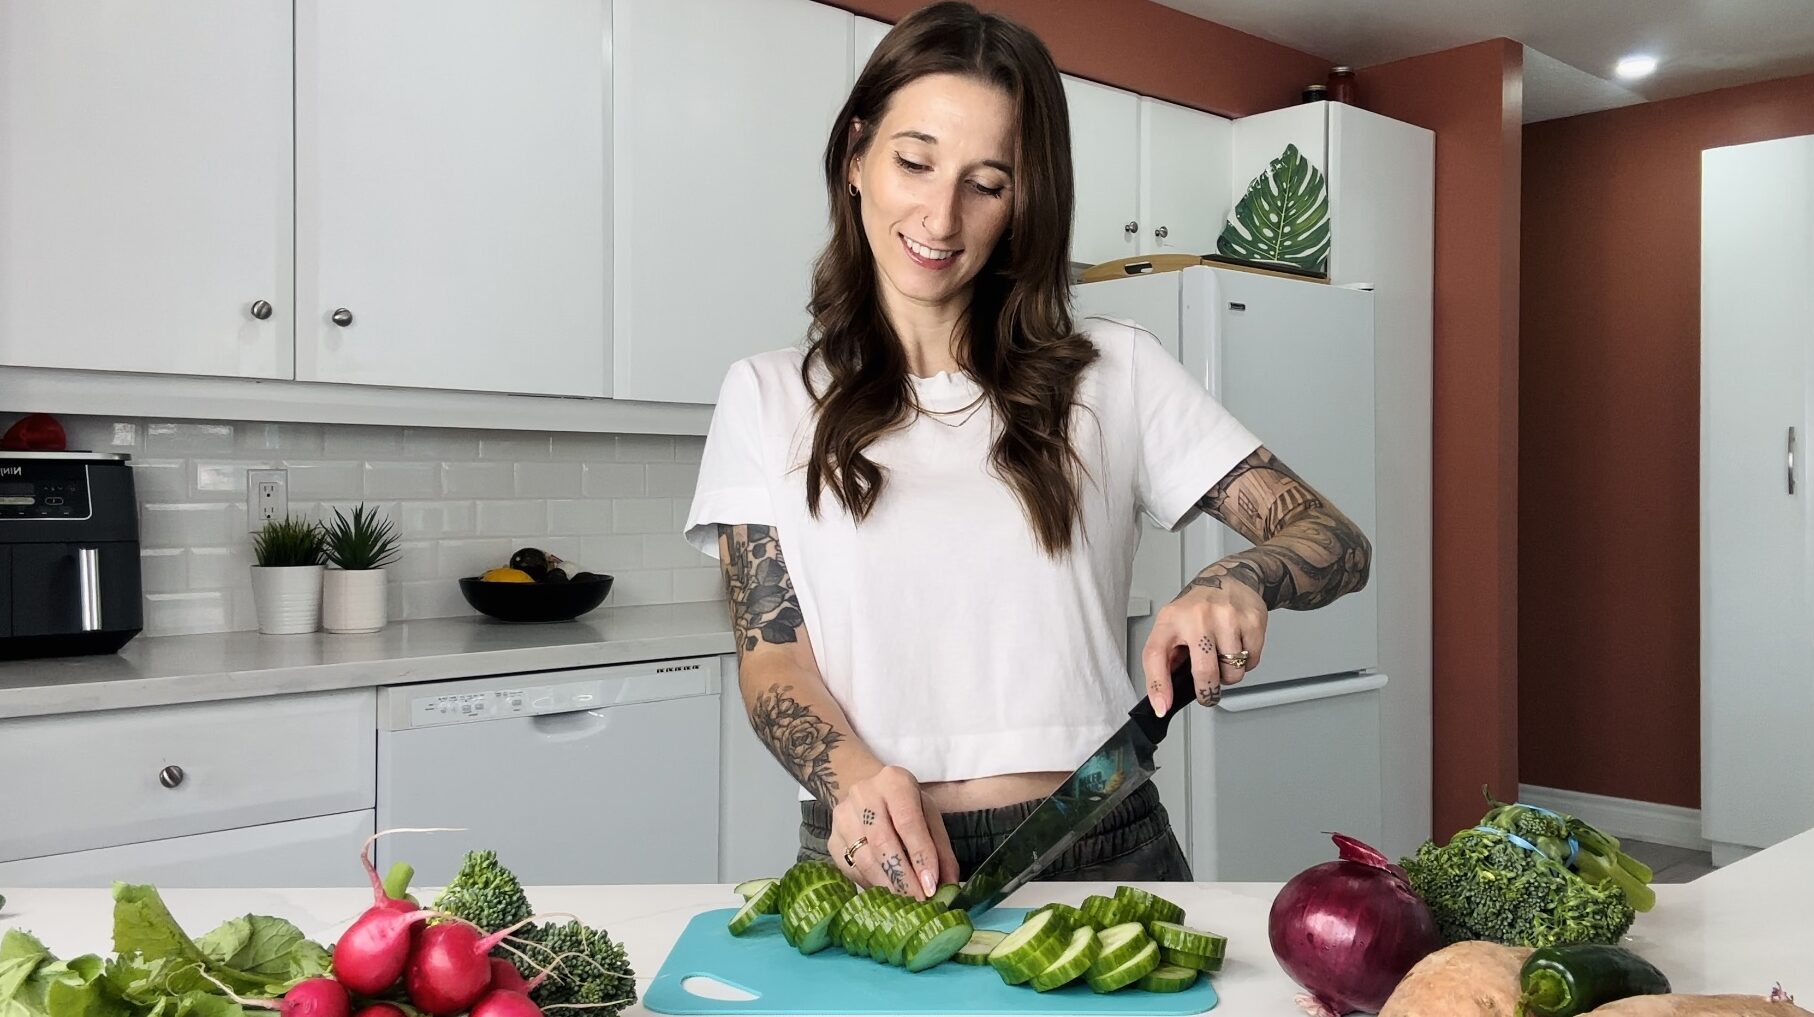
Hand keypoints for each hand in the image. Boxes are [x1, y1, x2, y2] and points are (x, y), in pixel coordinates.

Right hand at [826, 765, 958, 898]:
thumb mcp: (928, 817)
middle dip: (903, 877)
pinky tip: (887, 894)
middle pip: (882, 842)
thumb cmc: (905, 808)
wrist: (868, 795)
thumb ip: (940, 850)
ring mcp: (842, 817)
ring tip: (906, 904)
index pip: (908, 822)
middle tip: (919, 902)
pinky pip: (852, 870)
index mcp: (894, 782)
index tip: (931, 886)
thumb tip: (948, 886)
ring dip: (888, 887)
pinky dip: (872, 885)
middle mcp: (863, 794)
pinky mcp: (832, 840)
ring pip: (865, 859)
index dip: (920, 856)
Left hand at [1141, 579, 1267, 715]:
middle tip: (1208, 693)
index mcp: (1170, 620)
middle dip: (1207, 693)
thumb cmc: (1197, 607)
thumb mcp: (1172, 624)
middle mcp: (1197, 617)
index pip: (1156, 656)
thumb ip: (1166, 656)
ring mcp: (1226, 618)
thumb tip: (1164, 694)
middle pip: (1204, 673)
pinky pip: (1251, 662)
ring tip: (1223, 656)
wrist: (1230, 577)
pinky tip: (1238, 645)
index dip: (1158, 686)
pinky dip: (1246, 662)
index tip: (1162, 707)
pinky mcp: (1251, 621)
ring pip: (1232, 673)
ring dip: (1229, 674)